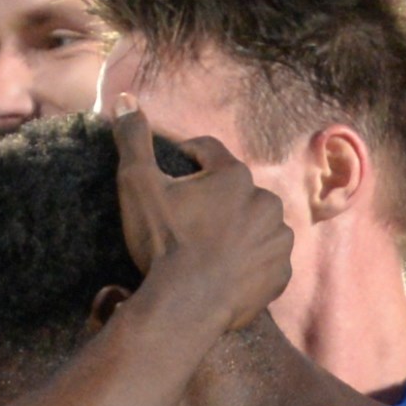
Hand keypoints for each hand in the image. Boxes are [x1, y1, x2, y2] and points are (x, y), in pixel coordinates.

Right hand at [105, 108, 293, 345]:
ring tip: (208, 250)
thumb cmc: (163, 242)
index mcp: (235, 175)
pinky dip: (250, 264)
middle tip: (188, 222)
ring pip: (255, 226)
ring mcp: (278, 240)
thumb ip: (134, 140)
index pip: (208, 151)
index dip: (186, 156)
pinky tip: (226, 273)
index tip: (172, 173)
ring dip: (237, 231)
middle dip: (215, 200)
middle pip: (235, 191)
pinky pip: (265, 261)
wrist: (186, 306)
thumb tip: (124, 99)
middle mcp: (266, 202)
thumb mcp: (139, 185)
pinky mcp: (281, 274)